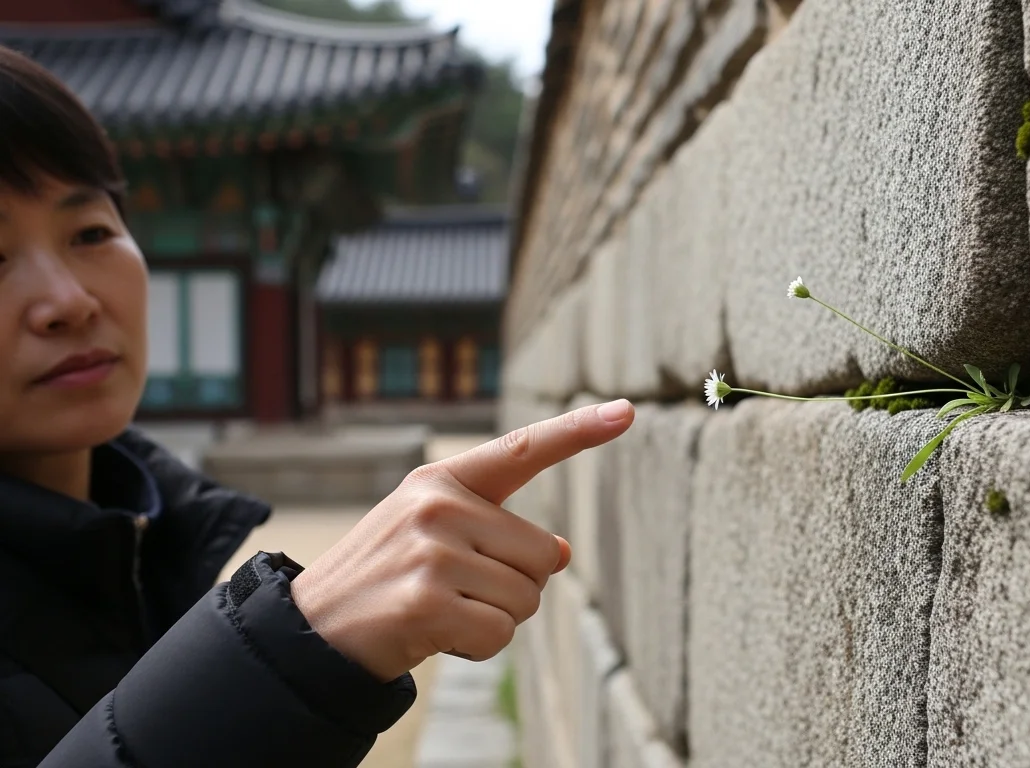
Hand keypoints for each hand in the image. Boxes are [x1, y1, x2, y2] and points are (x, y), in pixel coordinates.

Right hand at [288, 399, 635, 681]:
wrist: (311, 630)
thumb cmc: (386, 579)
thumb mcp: (433, 537)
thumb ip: (497, 533)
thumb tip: (563, 553)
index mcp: (442, 482)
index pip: (522, 450)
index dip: (579, 431)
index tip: (627, 410)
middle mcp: (438, 507)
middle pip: (544, 556)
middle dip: (516, 586)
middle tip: (458, 591)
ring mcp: (431, 554)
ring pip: (526, 600)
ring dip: (494, 620)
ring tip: (440, 611)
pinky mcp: (426, 603)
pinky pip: (499, 635)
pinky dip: (478, 648)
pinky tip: (435, 636)